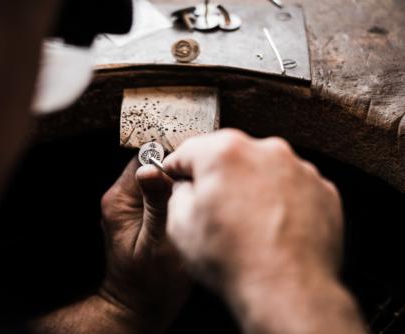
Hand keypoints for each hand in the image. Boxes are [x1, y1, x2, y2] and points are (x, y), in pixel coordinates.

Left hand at [99, 157, 190, 331]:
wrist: (139, 308)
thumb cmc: (150, 283)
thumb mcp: (157, 243)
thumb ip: (156, 204)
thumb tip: (152, 168)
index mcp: (120, 199)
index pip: (145, 157)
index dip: (172, 155)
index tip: (194, 162)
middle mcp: (121, 198)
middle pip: (153, 164)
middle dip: (178, 168)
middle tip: (202, 179)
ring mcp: (131, 207)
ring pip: (159, 178)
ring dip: (179, 182)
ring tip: (199, 193)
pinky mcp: (141, 216)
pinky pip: (161, 193)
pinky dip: (178, 195)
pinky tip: (192, 206)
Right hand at [163, 129, 363, 333]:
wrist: (288, 291)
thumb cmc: (235, 260)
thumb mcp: (179, 226)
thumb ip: (177, 194)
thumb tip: (186, 189)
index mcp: (224, 152)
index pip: (189, 151)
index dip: (176, 168)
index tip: (175, 178)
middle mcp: (265, 151)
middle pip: (230, 157)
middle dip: (218, 178)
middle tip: (213, 210)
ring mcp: (298, 169)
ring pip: (262, 171)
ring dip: (251, 189)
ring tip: (247, 226)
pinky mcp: (322, 190)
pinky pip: (291, 188)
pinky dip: (280, 202)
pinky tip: (271, 229)